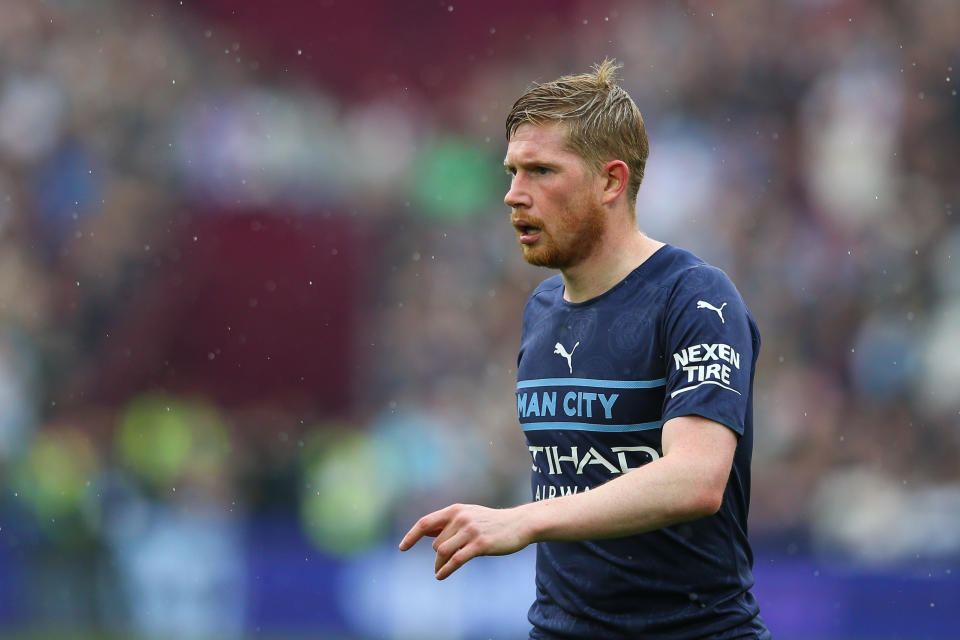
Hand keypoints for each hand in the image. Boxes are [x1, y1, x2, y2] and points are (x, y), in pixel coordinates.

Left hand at [398, 503, 530, 579]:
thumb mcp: (467, 516)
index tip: (402, 547)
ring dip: (440, 565)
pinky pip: (456, 560)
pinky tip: (440, 576)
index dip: (411, 535)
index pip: (425, 522)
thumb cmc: (491, 522)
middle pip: (436, 543)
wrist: (519, 524)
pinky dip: (445, 570)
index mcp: (455, 510)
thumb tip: (424, 531)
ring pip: (443, 552)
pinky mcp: (480, 544)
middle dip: (437, 556)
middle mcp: (461, 518)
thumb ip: (446, 523)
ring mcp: (470, 531)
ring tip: (440, 571)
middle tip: (441, 565)